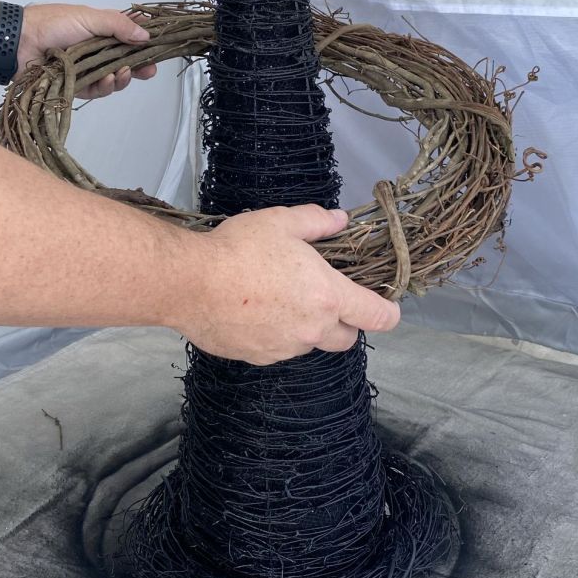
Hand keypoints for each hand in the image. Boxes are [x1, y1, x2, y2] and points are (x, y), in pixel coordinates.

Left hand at [17, 3, 156, 98]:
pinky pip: (97, 90)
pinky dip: (106, 86)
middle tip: (149, 69)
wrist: (20, 42)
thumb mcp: (89, 17)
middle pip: (125, 61)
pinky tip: (109, 80)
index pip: (128, 36)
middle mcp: (95, 50)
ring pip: (114, 78)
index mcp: (100, 29)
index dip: (144, 43)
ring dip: (123, 77)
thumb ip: (118, 26)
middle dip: (140, 66)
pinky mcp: (76, 85)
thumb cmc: (51, 24)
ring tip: (124, 73)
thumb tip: (145, 35)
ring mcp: (86, 68)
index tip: (158, 47)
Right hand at [182, 205, 399, 364]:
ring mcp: (285, 348)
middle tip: (322, 296)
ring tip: (277, 299)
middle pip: (347, 338)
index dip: (388, 312)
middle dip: (344, 322)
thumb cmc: (239, 248)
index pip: (377, 316)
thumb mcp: (281, 222)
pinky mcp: (259, 358)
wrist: (189, 283)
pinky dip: (275, 335)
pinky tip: (252, 312)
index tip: (387, 307)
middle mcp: (313, 329)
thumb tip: (341, 219)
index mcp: (328, 296)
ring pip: (310, 344)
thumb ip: (316, 222)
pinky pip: (279, 350)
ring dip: (305, 328)